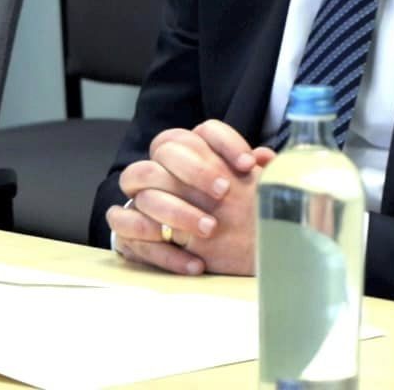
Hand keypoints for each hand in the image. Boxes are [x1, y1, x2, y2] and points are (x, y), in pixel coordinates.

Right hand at [108, 119, 273, 276]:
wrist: (209, 253)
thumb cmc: (230, 216)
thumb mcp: (246, 195)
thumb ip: (254, 175)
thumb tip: (265, 158)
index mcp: (190, 152)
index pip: (203, 131)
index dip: (225, 142)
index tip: (248, 165)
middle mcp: (160, 168)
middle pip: (165, 150)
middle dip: (196, 170)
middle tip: (224, 192)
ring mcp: (139, 199)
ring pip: (144, 191)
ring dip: (178, 211)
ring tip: (211, 229)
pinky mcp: (128, 231)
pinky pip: (128, 231)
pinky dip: (161, 250)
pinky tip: (195, 263)